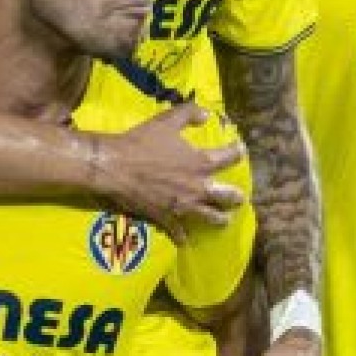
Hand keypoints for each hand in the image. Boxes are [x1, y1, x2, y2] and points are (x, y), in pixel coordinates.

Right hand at [89, 103, 245, 242]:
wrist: (115, 167)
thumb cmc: (141, 142)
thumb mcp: (167, 120)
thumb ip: (190, 114)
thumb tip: (208, 115)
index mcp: (201, 163)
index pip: (230, 158)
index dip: (238, 152)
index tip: (240, 150)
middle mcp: (197, 187)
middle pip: (227, 196)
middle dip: (236, 197)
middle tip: (239, 197)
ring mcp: (183, 205)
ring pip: (210, 217)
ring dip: (220, 219)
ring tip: (225, 220)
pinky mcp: (165, 217)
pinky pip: (178, 231)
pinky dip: (182, 237)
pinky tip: (184, 241)